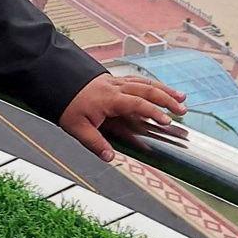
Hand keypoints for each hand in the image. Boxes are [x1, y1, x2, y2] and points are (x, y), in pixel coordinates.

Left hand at [56, 74, 188, 162]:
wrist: (54, 80)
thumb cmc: (66, 104)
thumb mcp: (76, 127)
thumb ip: (95, 142)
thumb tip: (110, 158)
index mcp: (109, 99)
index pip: (136, 103)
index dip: (152, 112)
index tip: (166, 121)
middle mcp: (115, 87)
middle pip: (146, 89)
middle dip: (166, 99)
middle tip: (183, 109)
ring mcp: (115, 82)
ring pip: (144, 82)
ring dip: (164, 89)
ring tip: (181, 97)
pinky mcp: (114, 80)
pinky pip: (137, 79)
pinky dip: (152, 84)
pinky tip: (161, 89)